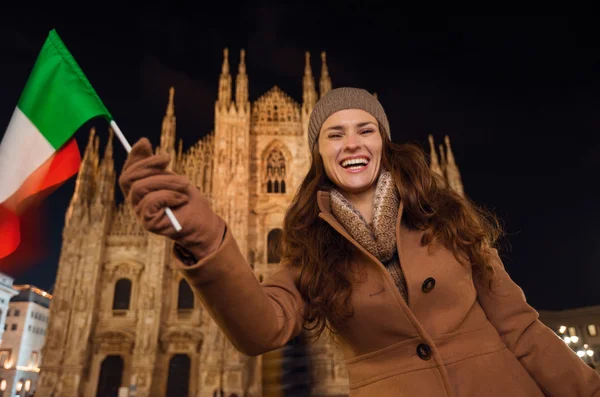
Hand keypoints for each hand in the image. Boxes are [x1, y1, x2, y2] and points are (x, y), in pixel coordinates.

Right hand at [119, 138, 224, 258]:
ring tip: (185, 184)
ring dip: (166, 181)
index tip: (146, 142)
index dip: (133, 156)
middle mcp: (135, 202)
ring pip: (140, 188)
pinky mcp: (148, 223)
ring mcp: (140, 213)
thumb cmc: (188, 200)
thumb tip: (142, 141)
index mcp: (139, 190)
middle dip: (149, 165)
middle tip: (169, 160)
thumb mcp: (172, 176)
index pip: (127, 171)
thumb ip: (156, 165)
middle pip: (127, 178)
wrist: (202, 222)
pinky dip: (168, 196)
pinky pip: (150, 201)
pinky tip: (181, 199)